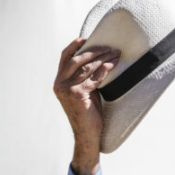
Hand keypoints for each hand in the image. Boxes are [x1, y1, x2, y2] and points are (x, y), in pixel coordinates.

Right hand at [53, 38, 119, 174]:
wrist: (87, 136)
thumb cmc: (88, 115)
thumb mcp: (83, 92)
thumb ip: (84, 78)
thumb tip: (97, 60)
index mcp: (58, 83)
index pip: (64, 58)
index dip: (74, 46)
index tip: (87, 39)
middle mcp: (59, 85)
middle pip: (76, 59)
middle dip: (94, 51)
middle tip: (109, 47)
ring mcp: (67, 89)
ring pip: (86, 66)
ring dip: (103, 57)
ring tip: (115, 53)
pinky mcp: (77, 94)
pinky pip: (94, 76)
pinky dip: (105, 69)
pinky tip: (114, 64)